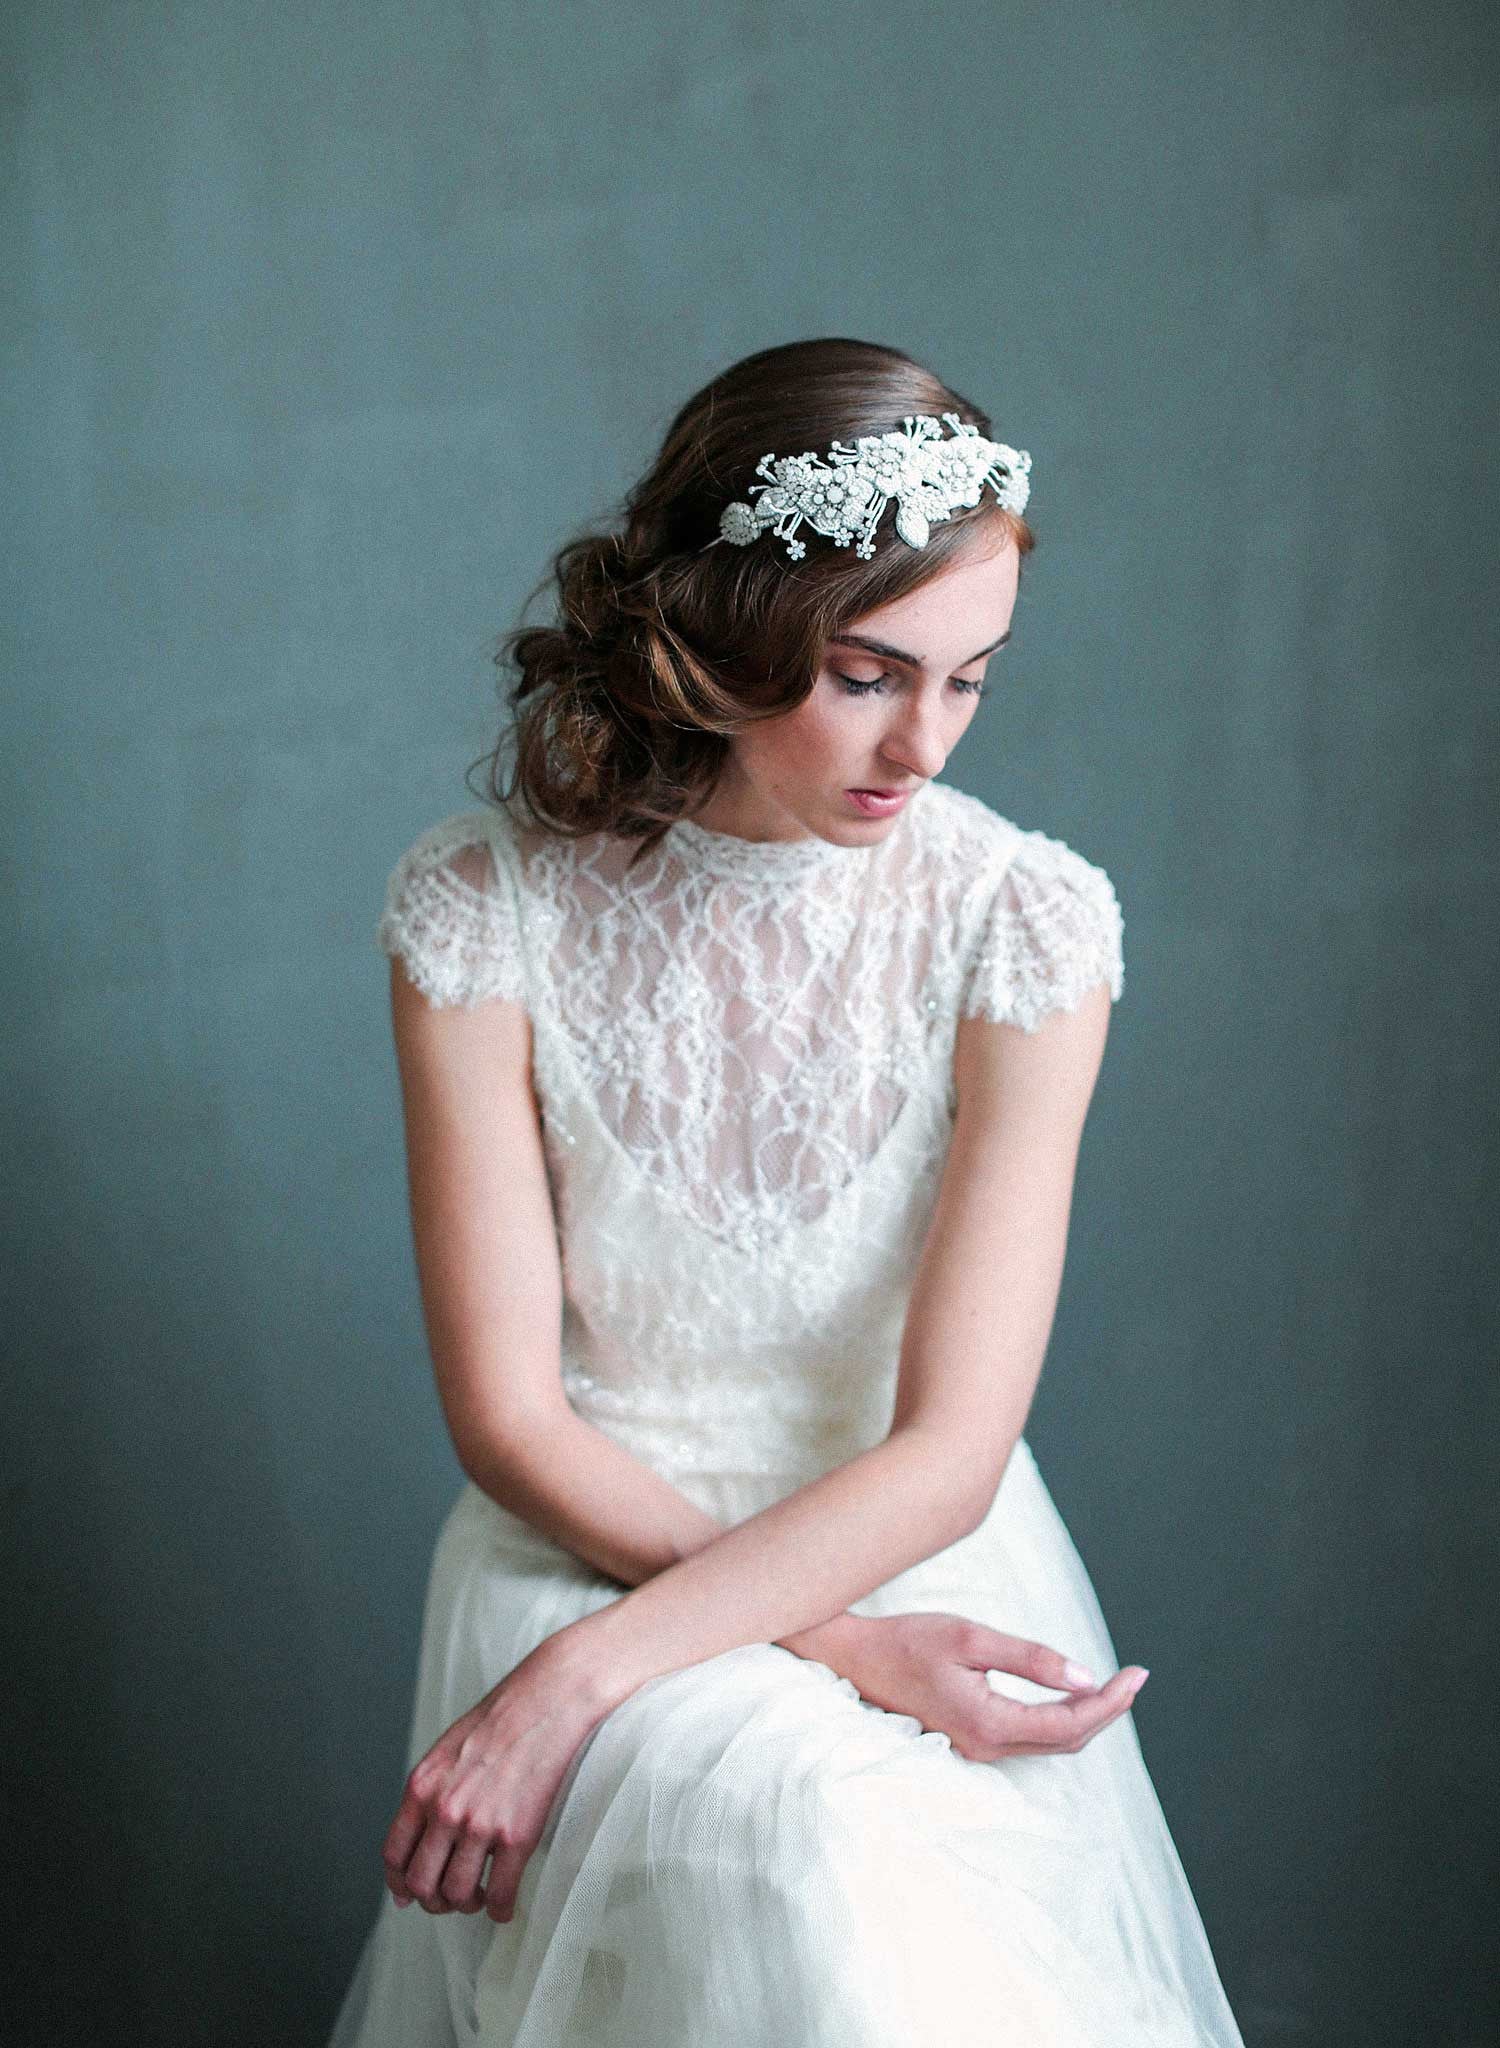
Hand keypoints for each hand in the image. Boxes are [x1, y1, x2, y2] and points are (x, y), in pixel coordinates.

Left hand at [382, 1638, 611, 1923]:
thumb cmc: (501, 1720)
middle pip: (421, 1883)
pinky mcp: (517, 1835)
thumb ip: (430, 1793)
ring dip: (467, 1906)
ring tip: (481, 1897)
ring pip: (458, 1895)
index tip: (411, 1894)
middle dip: (433, 1901)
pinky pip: (501, 1893)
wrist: (547, 1700)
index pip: (394, 1855)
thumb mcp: (447, 1751)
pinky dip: (501, 1909)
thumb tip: (419, 1841)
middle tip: (451, 1899)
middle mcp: (444, 1810)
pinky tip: (505, 1905)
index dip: (400, 1883)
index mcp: (422, 1787)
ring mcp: (480, 1825)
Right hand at [800, 1611, 1147, 1761]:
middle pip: (1067, 1740)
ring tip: (1115, 1685)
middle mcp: (986, 1747)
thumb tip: (1086, 1678)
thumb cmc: (908, 1641)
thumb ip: (1029, 1658)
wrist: (855, 1660)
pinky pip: (1029, 1738)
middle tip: (1136, 1677)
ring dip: (1086, 1716)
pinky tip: (1071, 1696)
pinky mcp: (969, 1740)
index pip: (1070, 1724)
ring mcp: (976, 1749)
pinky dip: (1059, 1719)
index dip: (1110, 1703)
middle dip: (1107, 1710)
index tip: (1138, 1674)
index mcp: (989, 1723)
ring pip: (1050, 1743)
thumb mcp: (970, 1638)